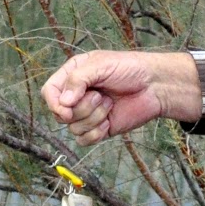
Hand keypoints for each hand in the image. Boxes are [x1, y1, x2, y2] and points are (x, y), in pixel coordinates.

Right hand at [40, 51, 201, 144]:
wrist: (155, 86)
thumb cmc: (129, 69)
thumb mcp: (101, 65)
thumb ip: (78, 80)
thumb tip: (63, 103)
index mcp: (73, 75)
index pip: (49, 92)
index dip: (55, 103)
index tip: (67, 109)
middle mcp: (76, 95)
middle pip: (60, 113)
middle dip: (81, 108)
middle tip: (101, 96)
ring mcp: (86, 114)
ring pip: (73, 128)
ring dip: (93, 118)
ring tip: (110, 103)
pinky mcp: (98, 129)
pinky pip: (84, 140)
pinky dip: (96, 133)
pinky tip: (110, 121)